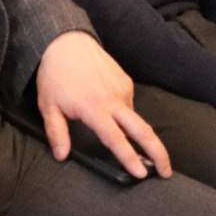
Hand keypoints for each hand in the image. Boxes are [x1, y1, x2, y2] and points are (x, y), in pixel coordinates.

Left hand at [36, 31, 170, 179]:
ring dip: (132, 131)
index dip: (130, 158)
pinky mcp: (126, 80)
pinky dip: (124, 113)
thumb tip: (61, 156)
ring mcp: (122, 89)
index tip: (142, 174)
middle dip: (158, 153)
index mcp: (94, 109)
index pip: (116, 139)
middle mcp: (113, 100)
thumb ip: (57, 133)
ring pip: (134, 118)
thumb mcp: (48, 106)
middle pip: (143, 130)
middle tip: (167, 171)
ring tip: (116, 131)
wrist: (66, 42)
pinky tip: (109, 109)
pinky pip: (128, 103)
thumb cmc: (55, 74)